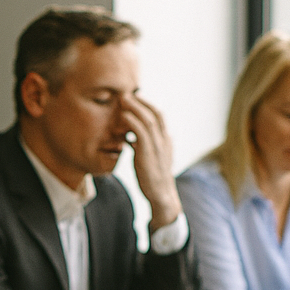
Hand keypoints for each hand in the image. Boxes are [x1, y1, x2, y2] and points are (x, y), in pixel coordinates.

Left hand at [120, 95, 181, 227]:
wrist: (161, 195)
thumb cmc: (152, 178)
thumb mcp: (150, 158)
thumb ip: (143, 146)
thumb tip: (131, 138)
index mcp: (166, 140)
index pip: (159, 116)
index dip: (147, 105)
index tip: (135, 98)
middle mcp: (164, 140)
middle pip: (155, 113)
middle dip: (141, 101)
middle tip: (127, 94)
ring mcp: (158, 146)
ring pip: (148, 119)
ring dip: (135, 107)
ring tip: (123, 100)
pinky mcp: (148, 154)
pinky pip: (140, 132)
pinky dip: (132, 121)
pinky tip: (123, 117)